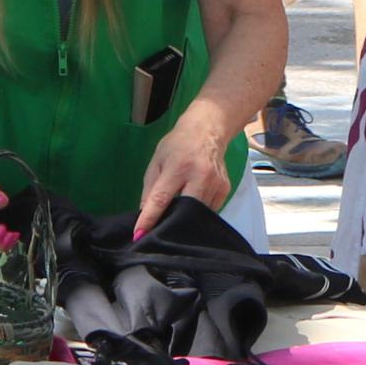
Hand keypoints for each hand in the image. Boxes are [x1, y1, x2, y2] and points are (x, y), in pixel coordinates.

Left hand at [133, 111, 237, 238]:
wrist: (208, 130)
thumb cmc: (178, 145)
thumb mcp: (157, 161)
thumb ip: (149, 189)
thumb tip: (144, 216)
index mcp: (178, 167)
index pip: (161, 199)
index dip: (149, 218)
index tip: (139, 235)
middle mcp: (200, 176)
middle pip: (184, 210)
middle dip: (170, 223)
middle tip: (159, 231)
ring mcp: (216, 184)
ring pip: (198, 215)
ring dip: (185, 219)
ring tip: (176, 216)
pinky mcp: (225, 190)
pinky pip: (209, 211)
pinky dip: (198, 213)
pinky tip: (192, 205)